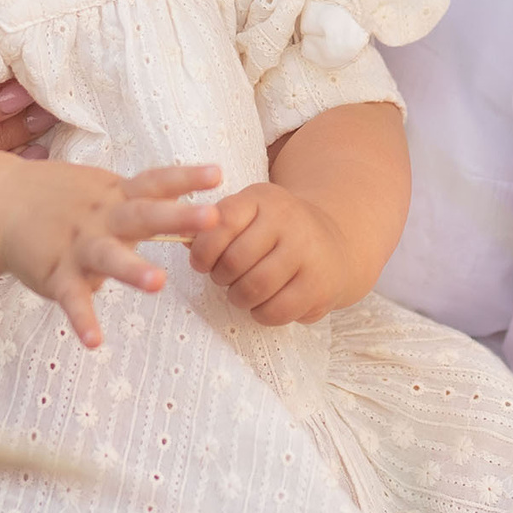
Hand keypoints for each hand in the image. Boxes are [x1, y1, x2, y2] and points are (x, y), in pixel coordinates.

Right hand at [0, 162, 220, 347]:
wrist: (2, 204)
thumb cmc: (65, 200)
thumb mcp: (105, 192)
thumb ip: (142, 201)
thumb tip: (194, 212)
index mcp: (116, 196)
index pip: (156, 182)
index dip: (187, 178)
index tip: (219, 174)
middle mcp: (102, 217)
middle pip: (143, 214)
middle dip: (177, 216)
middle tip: (211, 216)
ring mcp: (78, 245)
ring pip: (109, 256)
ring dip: (133, 268)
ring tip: (158, 283)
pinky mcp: (56, 274)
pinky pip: (72, 299)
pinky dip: (83, 320)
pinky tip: (94, 342)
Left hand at [186, 182, 358, 325]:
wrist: (333, 242)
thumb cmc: (275, 231)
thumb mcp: (249, 213)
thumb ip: (216, 225)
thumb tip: (179, 238)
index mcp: (263, 198)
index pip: (222, 222)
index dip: (203, 249)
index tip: (201, 262)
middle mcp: (288, 220)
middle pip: (234, 261)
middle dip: (220, 277)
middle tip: (223, 279)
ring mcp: (307, 252)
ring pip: (254, 288)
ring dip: (238, 298)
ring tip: (241, 293)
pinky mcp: (320, 285)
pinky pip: (276, 311)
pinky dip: (260, 314)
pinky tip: (263, 304)